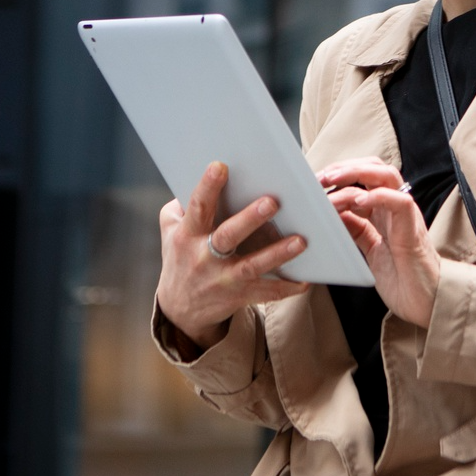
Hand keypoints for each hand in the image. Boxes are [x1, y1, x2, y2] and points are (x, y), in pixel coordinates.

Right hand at [157, 161, 309, 350]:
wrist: (180, 308)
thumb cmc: (180, 257)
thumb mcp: (171, 231)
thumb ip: (182, 206)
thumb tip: (201, 176)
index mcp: (188, 235)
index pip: (197, 207)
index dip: (207, 187)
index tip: (220, 167)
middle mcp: (204, 257)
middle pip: (228, 236)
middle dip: (250, 219)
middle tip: (272, 202)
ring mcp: (223, 278)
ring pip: (252, 266)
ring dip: (277, 253)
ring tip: (300, 240)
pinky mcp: (239, 295)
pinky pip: (266, 292)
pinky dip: (286, 287)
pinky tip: (305, 280)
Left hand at [319, 157, 440, 327]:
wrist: (426, 302)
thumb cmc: (402, 279)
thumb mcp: (369, 249)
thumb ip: (356, 229)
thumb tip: (333, 214)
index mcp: (385, 212)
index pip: (364, 178)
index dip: (340, 175)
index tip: (316, 181)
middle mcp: (395, 208)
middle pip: (374, 169)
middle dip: (345, 168)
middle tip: (320, 177)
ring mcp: (405, 215)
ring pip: (386, 176)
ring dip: (357, 173)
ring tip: (333, 181)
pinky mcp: (412, 228)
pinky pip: (399, 201)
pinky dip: (377, 196)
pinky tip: (358, 201)